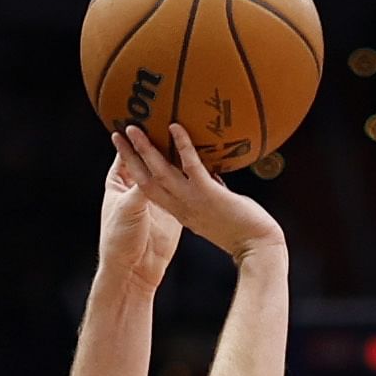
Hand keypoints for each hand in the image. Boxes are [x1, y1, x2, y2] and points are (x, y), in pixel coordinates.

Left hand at [95, 131, 184, 285]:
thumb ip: (143, 187)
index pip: (126, 154)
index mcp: (118, 184)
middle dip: (154, 141)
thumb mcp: (131, 208)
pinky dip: (186, 174)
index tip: (140, 118)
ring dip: (172, 155)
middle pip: (146, 159)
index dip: (132, 138)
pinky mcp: (173, 212)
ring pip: (165, 171)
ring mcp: (155, 199)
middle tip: (164, 119)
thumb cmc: (121, 238)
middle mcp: (136, 189)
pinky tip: (197, 161)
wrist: (135, 271)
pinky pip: (180, 187)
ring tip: (183, 135)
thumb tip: (155, 164)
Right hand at [120, 123, 285, 266]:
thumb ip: (206, 195)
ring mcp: (194, 201)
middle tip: (118, 134)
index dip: (134, 171)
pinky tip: (175, 127)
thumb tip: (211, 177)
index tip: (123, 153)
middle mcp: (181, 207)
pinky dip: (183, 146)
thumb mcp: (215, 212)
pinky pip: (192, 166)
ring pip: (161, 172)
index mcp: (180, 212)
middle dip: (130, 157)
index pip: (149, 190)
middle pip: (145, 180)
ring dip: (146, 149)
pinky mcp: (210, 194)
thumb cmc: (242, 231)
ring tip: (134, 128)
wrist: (257, 248)